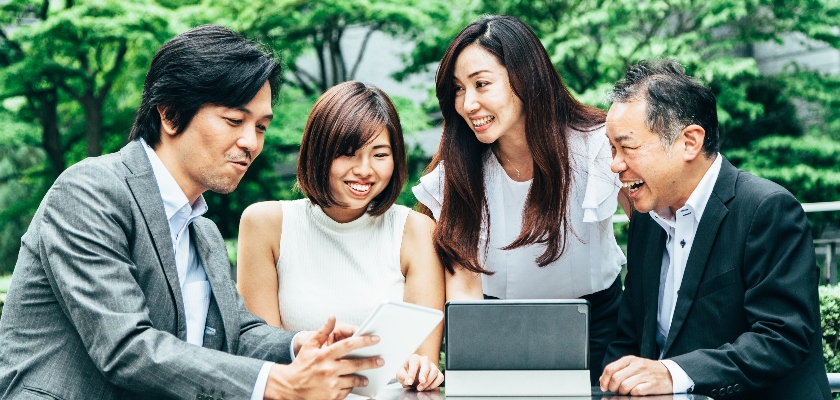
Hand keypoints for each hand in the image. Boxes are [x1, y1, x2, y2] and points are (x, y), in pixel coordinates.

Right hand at [265, 317, 383, 399]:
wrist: (289, 387)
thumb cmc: (301, 366)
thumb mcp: (309, 346)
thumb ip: (323, 331)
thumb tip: (332, 317)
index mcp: (324, 355)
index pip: (348, 345)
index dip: (364, 341)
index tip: (375, 339)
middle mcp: (329, 370)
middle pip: (356, 364)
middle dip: (371, 362)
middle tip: (380, 360)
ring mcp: (331, 385)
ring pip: (353, 380)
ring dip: (362, 378)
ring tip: (366, 376)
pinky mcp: (331, 397)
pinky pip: (347, 391)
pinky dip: (350, 387)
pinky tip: (350, 384)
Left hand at [396, 354, 444, 390]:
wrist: (415, 374)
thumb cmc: (407, 372)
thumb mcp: (401, 373)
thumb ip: (402, 376)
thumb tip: (407, 381)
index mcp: (414, 358)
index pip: (414, 363)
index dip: (412, 373)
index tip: (409, 382)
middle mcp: (424, 360)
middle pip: (426, 365)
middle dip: (424, 375)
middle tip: (420, 382)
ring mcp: (432, 366)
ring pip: (434, 371)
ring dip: (428, 381)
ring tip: (421, 388)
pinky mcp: (438, 373)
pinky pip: (440, 377)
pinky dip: (435, 384)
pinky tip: (428, 387)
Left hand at [599, 355, 672, 395]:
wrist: (670, 373)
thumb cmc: (649, 370)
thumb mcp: (633, 365)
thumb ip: (618, 370)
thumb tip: (602, 379)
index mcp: (629, 360)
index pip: (610, 369)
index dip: (604, 380)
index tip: (604, 387)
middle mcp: (637, 365)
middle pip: (616, 378)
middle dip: (613, 388)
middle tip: (616, 390)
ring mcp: (645, 374)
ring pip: (624, 386)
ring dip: (623, 392)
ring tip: (627, 392)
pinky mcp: (652, 384)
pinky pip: (636, 391)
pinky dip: (633, 394)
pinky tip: (636, 392)